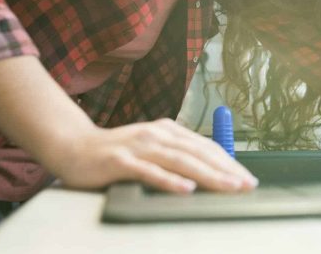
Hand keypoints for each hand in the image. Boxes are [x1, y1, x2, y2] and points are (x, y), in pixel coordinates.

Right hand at [53, 118, 257, 193]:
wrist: (74, 146)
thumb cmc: (118, 152)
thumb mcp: (152, 148)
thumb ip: (176, 155)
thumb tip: (208, 170)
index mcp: (169, 131)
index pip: (206, 147)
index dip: (229, 162)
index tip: (247, 178)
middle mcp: (158, 135)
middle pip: (199, 153)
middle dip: (226, 170)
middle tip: (246, 186)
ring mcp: (140, 147)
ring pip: (180, 161)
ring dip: (208, 175)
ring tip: (228, 187)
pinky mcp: (121, 161)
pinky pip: (149, 172)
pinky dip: (169, 181)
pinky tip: (186, 189)